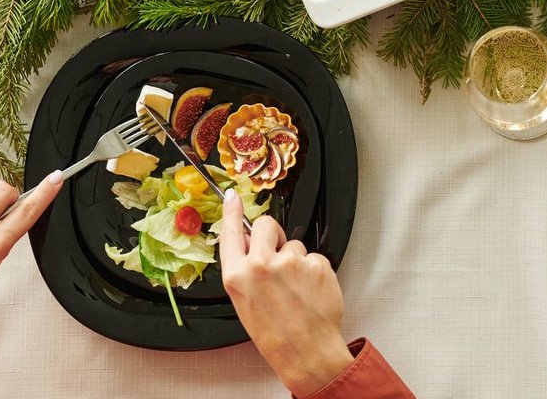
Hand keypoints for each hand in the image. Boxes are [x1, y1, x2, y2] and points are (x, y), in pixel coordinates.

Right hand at [220, 189, 352, 394]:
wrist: (304, 350)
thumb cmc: (274, 333)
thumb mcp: (245, 301)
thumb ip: (245, 269)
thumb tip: (251, 243)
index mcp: (237, 276)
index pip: (231, 233)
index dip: (232, 212)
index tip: (233, 196)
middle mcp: (260, 265)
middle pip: (267, 224)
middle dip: (274, 234)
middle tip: (279, 254)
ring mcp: (290, 262)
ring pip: (294, 244)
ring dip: (296, 260)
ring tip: (296, 288)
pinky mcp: (315, 263)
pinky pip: (314, 256)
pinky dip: (314, 271)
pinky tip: (310, 290)